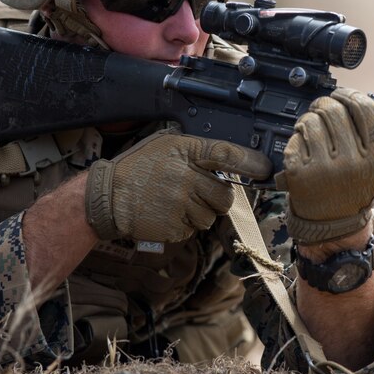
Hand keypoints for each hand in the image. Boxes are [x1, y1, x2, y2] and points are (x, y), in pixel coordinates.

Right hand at [86, 131, 271, 243]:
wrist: (109, 196)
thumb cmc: (139, 167)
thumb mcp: (165, 145)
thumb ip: (195, 150)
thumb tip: (229, 159)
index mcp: (186, 152)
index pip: (227, 155)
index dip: (250, 162)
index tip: (265, 169)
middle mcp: (187, 177)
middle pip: (225, 195)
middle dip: (218, 197)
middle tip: (199, 192)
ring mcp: (181, 204)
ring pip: (211, 215)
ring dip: (200, 212)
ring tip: (176, 202)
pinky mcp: (175, 226)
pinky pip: (194, 229)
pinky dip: (185, 224)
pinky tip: (167, 213)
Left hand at [276, 88, 373, 243]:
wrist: (333, 223)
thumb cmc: (356, 189)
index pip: (366, 110)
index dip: (352, 96)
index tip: (344, 94)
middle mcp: (352, 163)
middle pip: (335, 111)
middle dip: (327, 103)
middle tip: (323, 106)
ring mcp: (324, 168)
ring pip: (312, 120)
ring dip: (310, 117)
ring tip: (312, 125)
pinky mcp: (300, 172)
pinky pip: (297, 137)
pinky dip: (298, 136)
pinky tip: (304, 143)